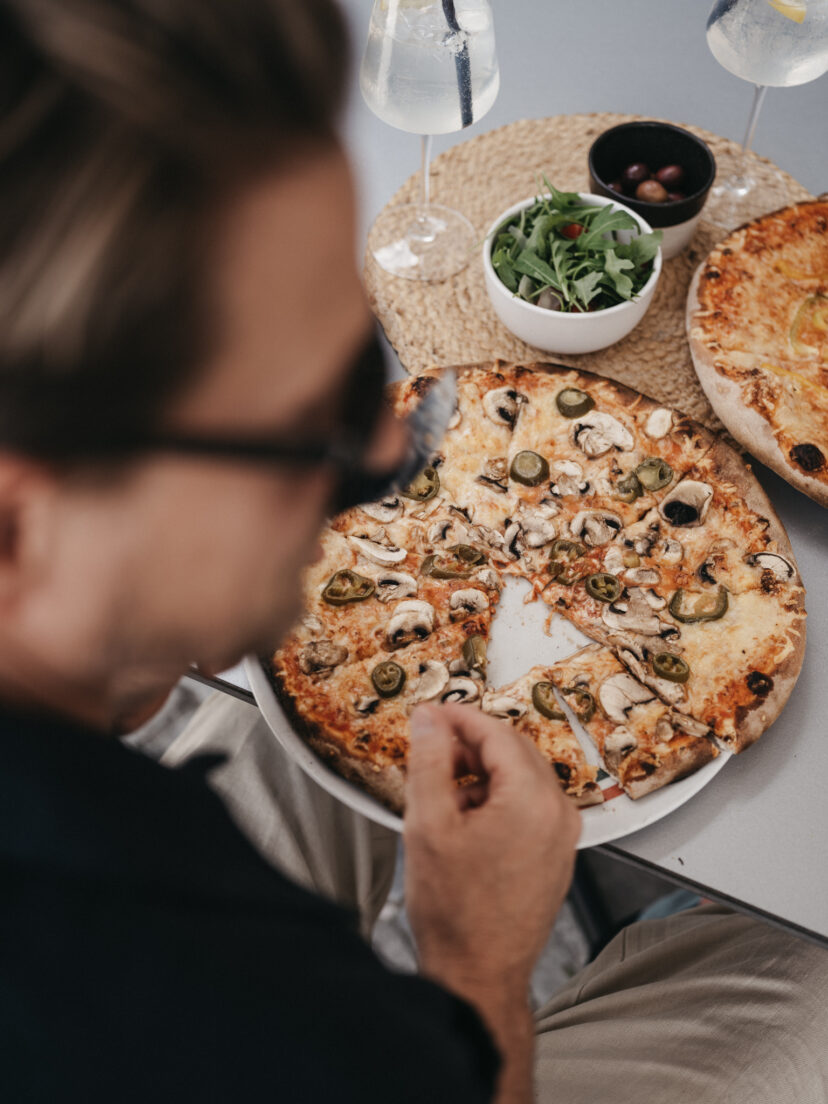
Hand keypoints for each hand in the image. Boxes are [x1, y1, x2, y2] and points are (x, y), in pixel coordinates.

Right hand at [404, 701, 580, 1005]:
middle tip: (432, 748)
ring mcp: (562, 836)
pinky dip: (497, 798)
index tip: (432, 715)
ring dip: (482, 772)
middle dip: (470, 744)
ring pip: (521, 778)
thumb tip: (430, 721)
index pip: (497, 733)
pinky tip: (464, 819)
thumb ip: (429, 761)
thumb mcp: (428, 824)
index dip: (459, 718)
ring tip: (442, 791)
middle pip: (514, 751)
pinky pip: (529, 805)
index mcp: (533, 799)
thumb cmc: (458, 914)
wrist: (479, 975)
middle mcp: (558, 813)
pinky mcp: (556, 855)